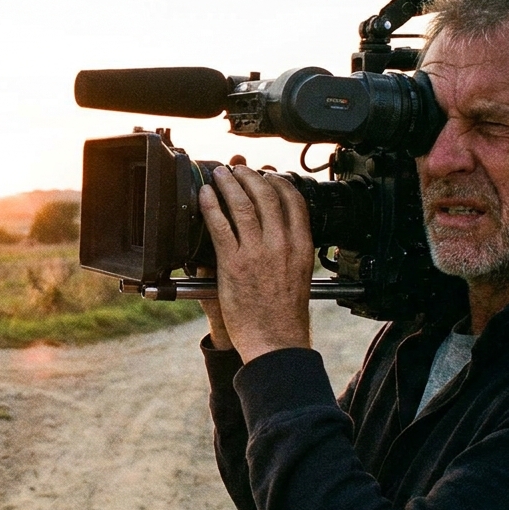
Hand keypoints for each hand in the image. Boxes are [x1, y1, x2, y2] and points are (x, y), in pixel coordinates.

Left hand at [198, 164, 313, 363]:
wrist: (276, 341)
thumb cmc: (285, 315)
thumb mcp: (299, 274)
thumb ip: (290, 250)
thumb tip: (280, 231)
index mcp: (301, 246)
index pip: (294, 201)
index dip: (279, 180)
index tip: (268, 173)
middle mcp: (282, 245)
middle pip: (266, 196)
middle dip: (250, 176)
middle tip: (238, 168)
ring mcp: (257, 253)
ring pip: (243, 206)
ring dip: (229, 184)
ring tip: (220, 174)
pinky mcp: (234, 264)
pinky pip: (220, 226)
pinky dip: (211, 206)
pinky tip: (206, 195)